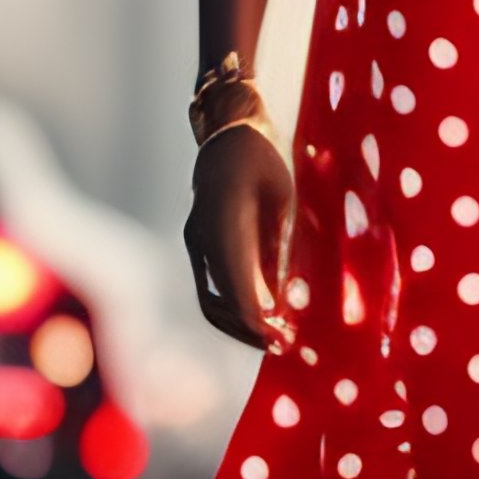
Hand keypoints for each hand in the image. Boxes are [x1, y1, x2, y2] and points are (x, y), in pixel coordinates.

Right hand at [184, 124, 292, 349]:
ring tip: (270, 336)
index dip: (255, 322)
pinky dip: (232, 306)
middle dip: (247, 330)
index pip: (236, 288)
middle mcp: (203, 236)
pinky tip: (260, 315)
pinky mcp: (199, 242)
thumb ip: (277, 250)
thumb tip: (277, 299)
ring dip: (238, 323)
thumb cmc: (264, 160)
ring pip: (210, 299)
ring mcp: (196, 240)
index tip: (278, 339)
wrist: (229, 133)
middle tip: (279, 345)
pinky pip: (210, 285)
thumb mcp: (282, 202)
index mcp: (225, 223)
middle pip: (218, 302)